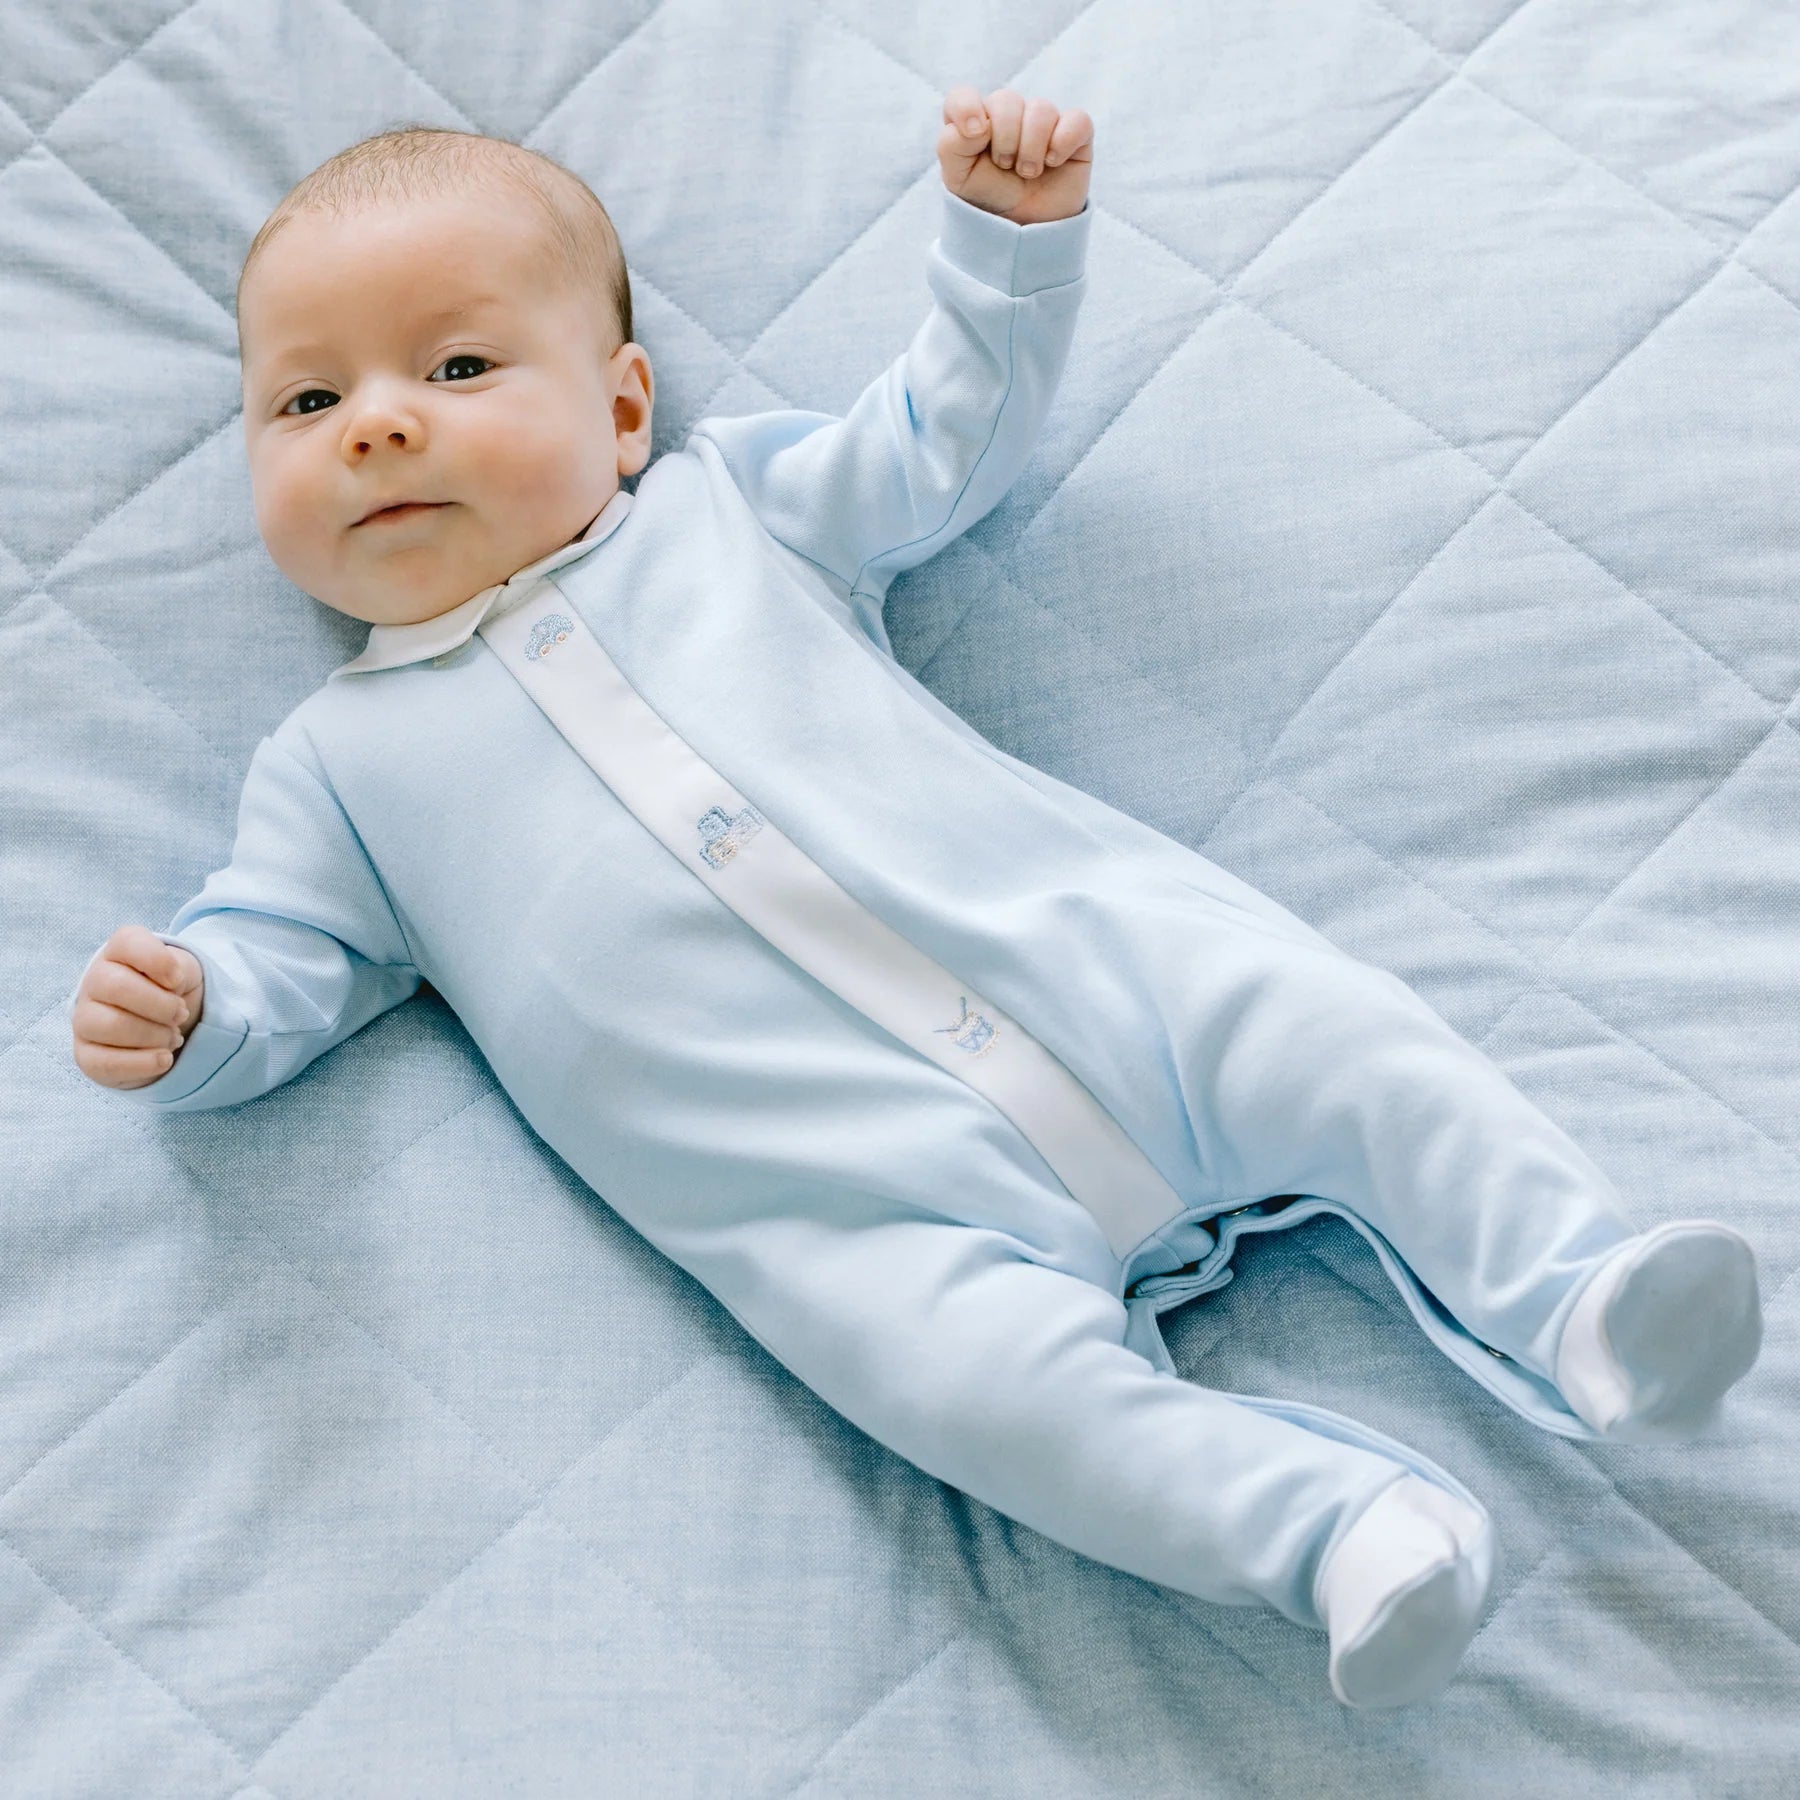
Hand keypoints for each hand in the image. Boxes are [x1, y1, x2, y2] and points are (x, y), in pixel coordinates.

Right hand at [71, 925, 203, 1090]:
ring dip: (155, 1035)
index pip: (128, 942)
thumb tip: (171, 985)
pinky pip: (106, 1062)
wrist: (166, 1027)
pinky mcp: (86, 1055)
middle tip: (181, 1014)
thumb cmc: (172, 991)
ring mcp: (84, 1019)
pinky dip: (144, 1063)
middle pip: (117, 986)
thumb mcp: (184, 971)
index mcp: (118, 952)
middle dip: (161, 1005)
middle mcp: (94, 982)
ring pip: (112, 1025)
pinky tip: (164, 1058)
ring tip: (172, 1037)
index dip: (158, 960)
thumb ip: (179, 967)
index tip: (178, 980)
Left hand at [937, 85, 1092, 225]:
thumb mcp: (958, 179)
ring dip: (1031, 148)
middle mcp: (1009, 114)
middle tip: (1006, 166)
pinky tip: (1054, 162)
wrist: (1024, 231)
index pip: (963, 96)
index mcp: (976, 121)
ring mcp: (1043, 121)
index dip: (967, 108)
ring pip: (1041, 109)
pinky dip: (1063, 141)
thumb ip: (952, 145)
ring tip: (1028, 173)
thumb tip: (978, 123)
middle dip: (1005, 139)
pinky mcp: (1075, 132)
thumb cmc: (990, 200)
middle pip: (1006, 100)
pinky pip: (1077, 120)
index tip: (974, 135)